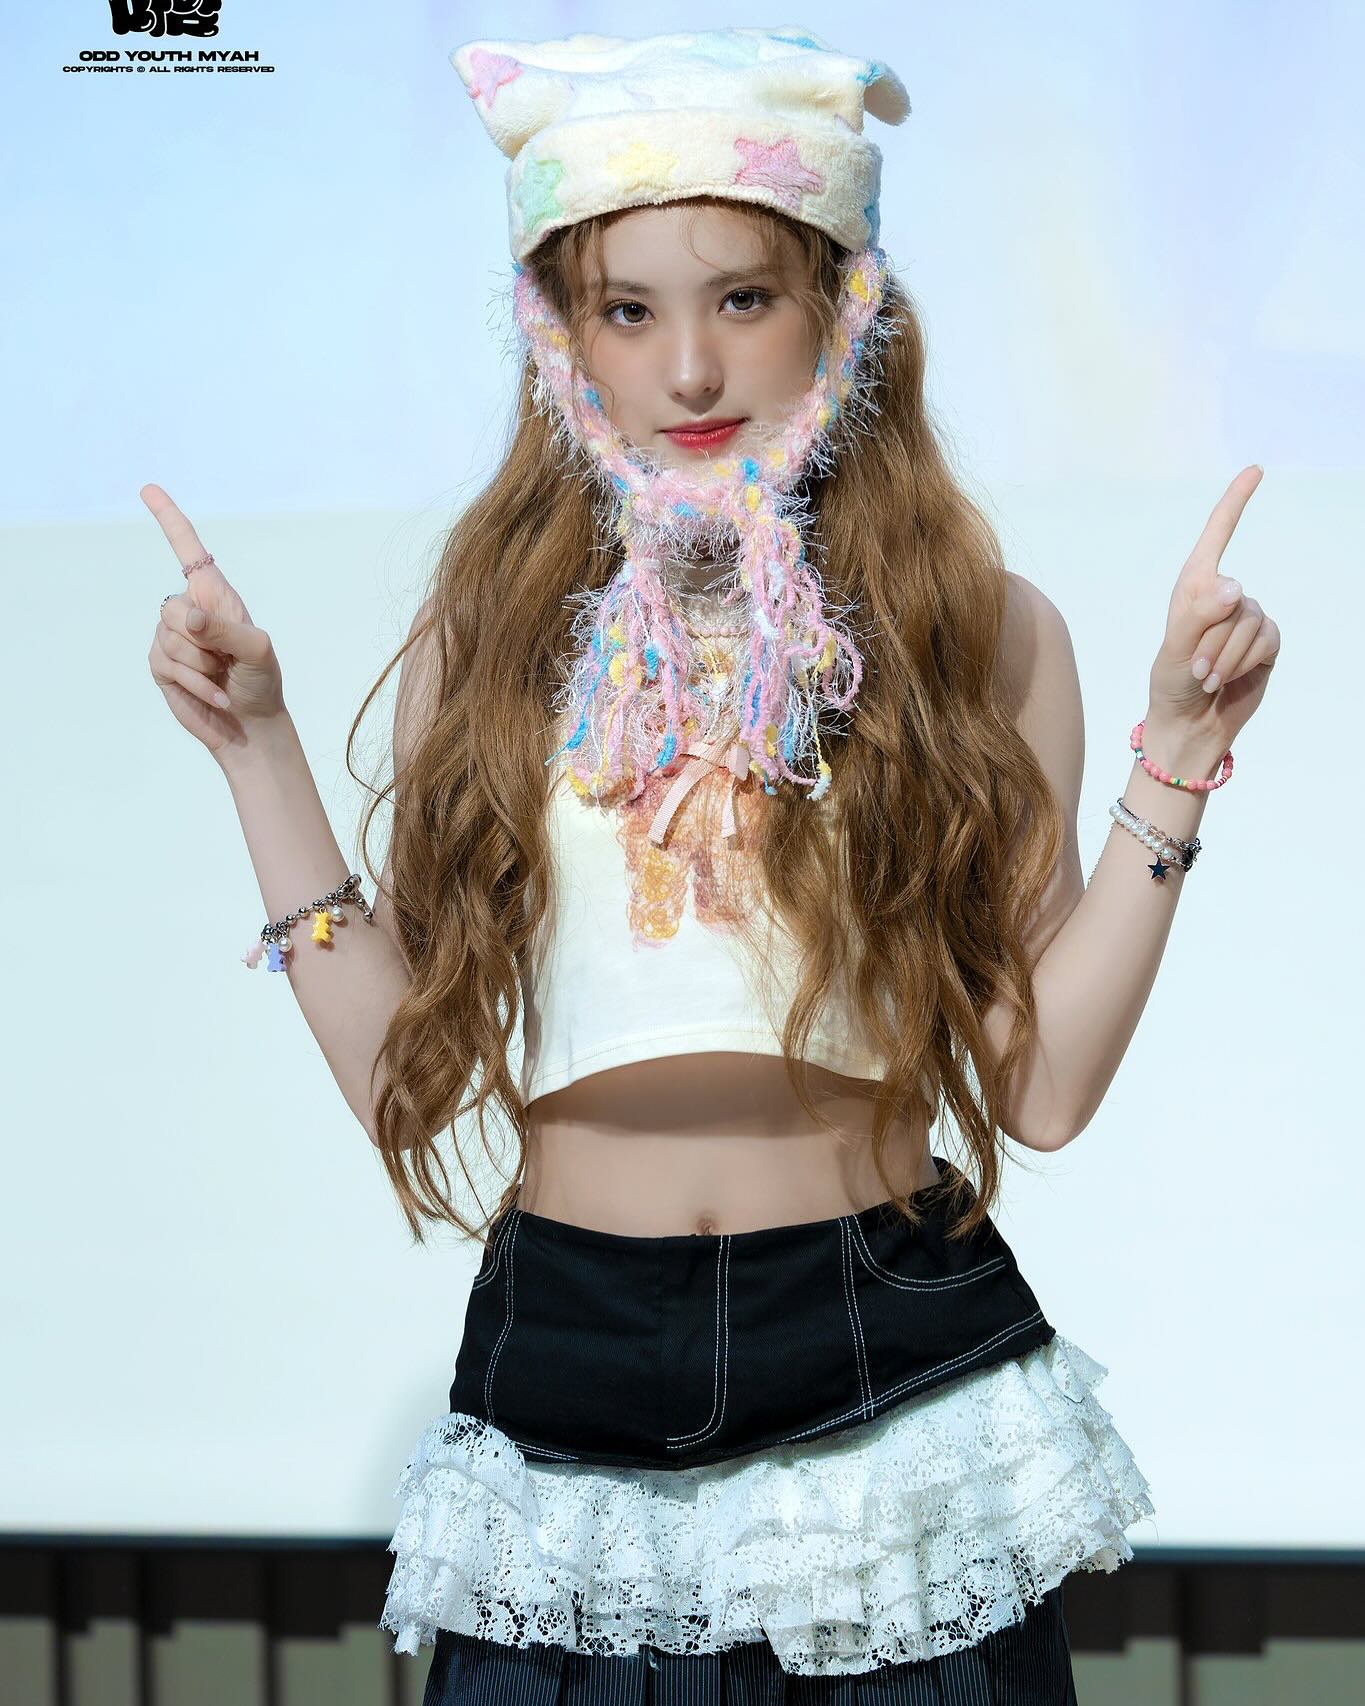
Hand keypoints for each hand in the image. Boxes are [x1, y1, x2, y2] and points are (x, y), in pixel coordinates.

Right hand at [143, 484, 285, 760]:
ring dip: (201, 666)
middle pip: (172, 608)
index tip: (148, 490)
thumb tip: (188, 618)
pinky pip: (167, 664)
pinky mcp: (161, 665)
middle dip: (202, 641)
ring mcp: (172, 638)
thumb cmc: (260, 682)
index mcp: (217, 597)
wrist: (250, 724)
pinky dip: (195, 683)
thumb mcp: (258, 651)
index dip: (169, 520)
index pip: (188, 551)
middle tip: (227, 661)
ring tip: (221, 677)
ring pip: (169, 639)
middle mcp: (191, 611)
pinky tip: (213, 694)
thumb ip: (226, 631)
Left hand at [1147, 465, 1280, 753]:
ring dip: (1226, 656)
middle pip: (1232, 598)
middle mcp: (1223, 596)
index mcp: (1193, 587)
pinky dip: (1244, 663)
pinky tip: (1230, 679)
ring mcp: (1247, 618)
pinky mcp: (1266, 642)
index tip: (1255, 471)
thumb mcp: (1175, 651)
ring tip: (1208, 677)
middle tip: (1195, 668)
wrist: (1191, 724)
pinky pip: (1266, 640)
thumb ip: (1199, 616)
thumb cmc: (1172, 684)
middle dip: (1211, 639)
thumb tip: (1234, 587)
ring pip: (1249, 622)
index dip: (1235, 502)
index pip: (1217, 536)